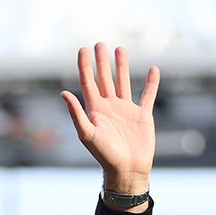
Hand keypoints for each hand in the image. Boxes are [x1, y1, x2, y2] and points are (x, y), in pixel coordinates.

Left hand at [61, 43, 159, 194]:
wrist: (127, 170)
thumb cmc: (105, 155)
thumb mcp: (87, 133)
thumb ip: (76, 113)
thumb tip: (63, 92)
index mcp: (95, 110)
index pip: (88, 82)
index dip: (85, 66)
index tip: (83, 49)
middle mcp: (109, 107)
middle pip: (104, 78)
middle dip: (101, 61)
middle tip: (99, 44)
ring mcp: (126, 110)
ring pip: (123, 82)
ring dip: (122, 66)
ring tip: (120, 49)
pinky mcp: (143, 115)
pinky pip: (148, 95)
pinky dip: (151, 83)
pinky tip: (152, 69)